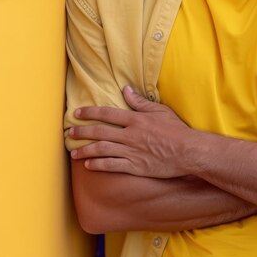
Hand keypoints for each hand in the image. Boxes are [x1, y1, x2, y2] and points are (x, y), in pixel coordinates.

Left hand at [69, 86, 192, 177]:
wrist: (187, 151)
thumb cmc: (176, 129)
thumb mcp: (160, 110)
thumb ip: (140, 102)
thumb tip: (126, 90)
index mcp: (135, 119)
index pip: (107, 114)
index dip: (90, 113)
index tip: (77, 113)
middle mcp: (130, 135)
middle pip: (100, 132)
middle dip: (82, 132)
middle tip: (69, 134)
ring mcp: (131, 152)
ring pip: (102, 150)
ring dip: (85, 150)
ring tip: (74, 152)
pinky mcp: (134, 166)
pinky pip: (111, 166)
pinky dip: (98, 165)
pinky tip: (89, 165)